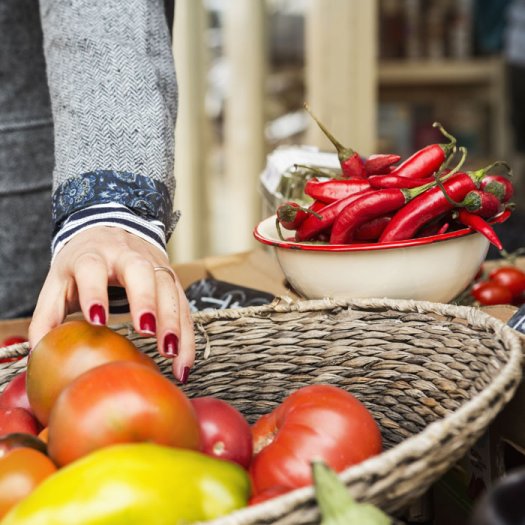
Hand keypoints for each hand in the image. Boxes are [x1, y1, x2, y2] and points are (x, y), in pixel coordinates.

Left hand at [28, 226, 194, 382]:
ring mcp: (155, 266)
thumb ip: (47, 315)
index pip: (92, 269)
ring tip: (172, 356)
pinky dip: (186, 335)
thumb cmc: (83, 261)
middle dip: (146, 300)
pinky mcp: (172, 280)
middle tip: (146, 331)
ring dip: (174, 323)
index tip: (97, 320)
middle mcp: (127, 256)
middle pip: (141, 272)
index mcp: (92, 255)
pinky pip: (184, 307)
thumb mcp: (58, 280)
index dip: (95, 292)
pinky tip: (183, 362)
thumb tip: (40, 354)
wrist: (112, 229)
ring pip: (169, 290)